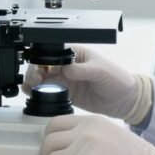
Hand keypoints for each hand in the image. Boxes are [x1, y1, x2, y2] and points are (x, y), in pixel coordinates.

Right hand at [22, 45, 151, 122]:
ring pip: (43, 78)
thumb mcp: (101, 71)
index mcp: (76, 54)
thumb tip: (66, 69)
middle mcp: (68, 65)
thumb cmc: (117, 79)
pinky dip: (39, 92)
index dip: (43, 60)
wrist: (125, 101)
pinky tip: (34, 94)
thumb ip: (83, 70)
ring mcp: (66, 79)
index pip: (53, 53)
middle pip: (44, 66)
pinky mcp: (66, 93)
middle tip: (34, 81)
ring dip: (34, 82)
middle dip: (35, 72)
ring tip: (30, 88)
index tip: (40, 70)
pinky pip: (48, 91)